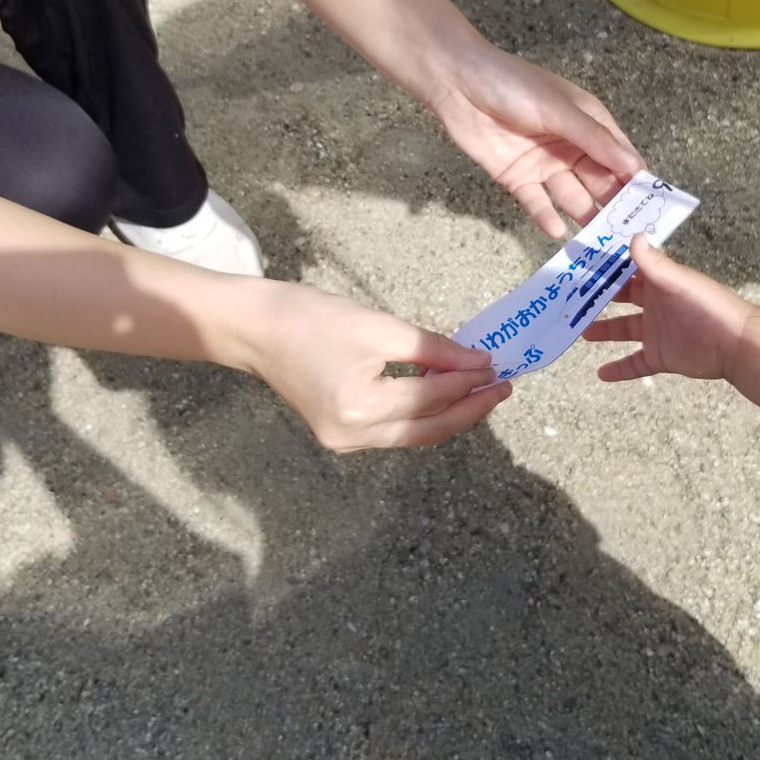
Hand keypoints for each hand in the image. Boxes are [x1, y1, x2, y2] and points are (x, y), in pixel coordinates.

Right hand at [244, 283, 509, 450]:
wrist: (256, 328)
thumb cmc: (311, 318)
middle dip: (469, 409)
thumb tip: (475, 363)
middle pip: (427, 429)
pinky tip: (442, 396)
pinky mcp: (340, 435)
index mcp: (359, 408)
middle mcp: (352, 435)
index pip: (430, 396)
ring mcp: (344, 441)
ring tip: (481, 392)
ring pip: (412, 435)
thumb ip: (431, 349)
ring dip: (449, 414)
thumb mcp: (379, 326)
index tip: (497, 365)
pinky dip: (421, 415)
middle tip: (502, 388)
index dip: (468, 381)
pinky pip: (393, 431)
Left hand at [429, 44, 644, 238]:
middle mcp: (572, 147)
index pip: (621, 158)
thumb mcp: (559, 109)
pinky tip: (558, 233)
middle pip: (599, 182)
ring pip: (571, 197)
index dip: (636, 182)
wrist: (457, 83)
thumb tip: (635, 167)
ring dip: (584, 217)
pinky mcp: (517, 178)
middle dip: (613, 207)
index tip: (652, 210)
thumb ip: (594, 140)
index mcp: (589, 124)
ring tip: (599, 244)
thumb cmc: (513, 85)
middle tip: (629, 236)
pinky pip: (536, 203)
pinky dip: (546, 218)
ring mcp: (545, 164)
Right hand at [582, 236, 755, 382]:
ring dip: (604, 331)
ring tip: (580, 332)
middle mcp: (655, 305)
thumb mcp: (678, 282)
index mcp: (659, 282)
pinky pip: (635, 363)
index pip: (627, 270)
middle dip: (599, 298)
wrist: (736, 344)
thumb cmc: (709, 307)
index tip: (580, 262)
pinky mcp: (660, 357)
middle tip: (571, 298)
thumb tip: (633, 235)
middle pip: (621, 300)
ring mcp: (656, 332)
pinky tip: (601, 373)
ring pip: (624, 330)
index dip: (605, 267)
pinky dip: (619, 369)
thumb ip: (654, 263)